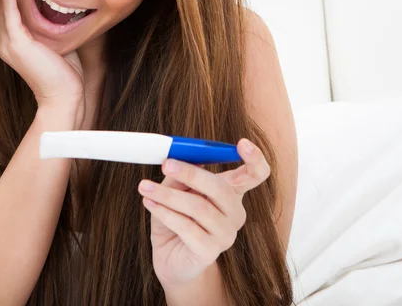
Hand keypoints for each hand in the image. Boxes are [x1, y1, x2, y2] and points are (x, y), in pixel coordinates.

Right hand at [0, 0, 85, 120]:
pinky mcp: (16, 44)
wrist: (65, 97)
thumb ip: (50, 24)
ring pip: (0, 4)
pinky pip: (9, 11)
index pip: (5, 7)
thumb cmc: (65, 72)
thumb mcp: (55, 41)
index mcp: (11, 41)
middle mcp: (3, 41)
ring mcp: (6, 43)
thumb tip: (61, 4)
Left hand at [137, 138, 269, 287]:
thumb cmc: (176, 217)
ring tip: (145, 186)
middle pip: (220, 188)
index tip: (242, 143)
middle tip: (166, 164)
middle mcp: (234, 212)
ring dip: (168, 194)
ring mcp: (225, 234)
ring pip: (198, 207)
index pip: (255, 174)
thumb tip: (175, 158)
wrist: (169, 257)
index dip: (254, 158)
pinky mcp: (209, 251)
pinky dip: (164, 212)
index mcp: (231, 192)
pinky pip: (186, 227)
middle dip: (191, 173)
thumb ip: (179, 174)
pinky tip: (150, 203)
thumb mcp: (176, 189)